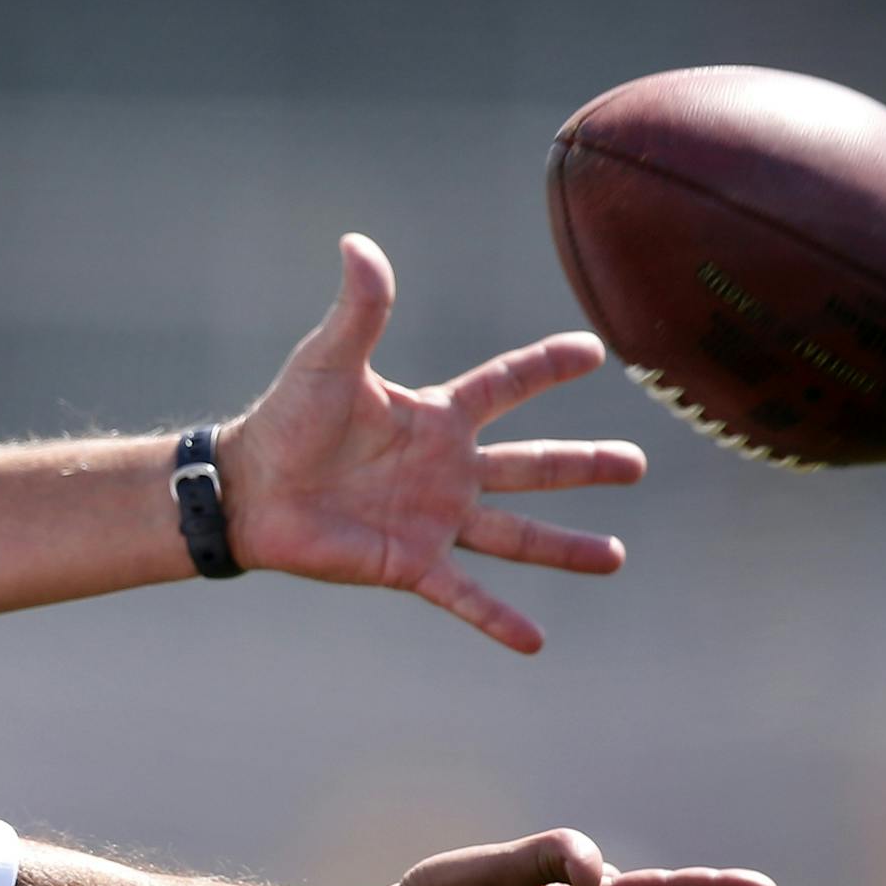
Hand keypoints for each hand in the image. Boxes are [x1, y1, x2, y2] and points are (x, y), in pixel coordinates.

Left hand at [219, 233, 646, 651]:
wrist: (248, 490)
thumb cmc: (285, 419)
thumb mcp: (328, 360)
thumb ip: (359, 309)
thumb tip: (357, 243)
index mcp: (433, 417)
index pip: (505, 386)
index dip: (546, 367)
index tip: (595, 351)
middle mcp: (444, 469)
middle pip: (532, 465)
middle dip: (584, 464)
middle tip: (638, 464)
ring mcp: (432, 519)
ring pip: (515, 536)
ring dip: (564, 547)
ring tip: (615, 556)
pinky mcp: (410, 564)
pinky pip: (464, 594)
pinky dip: (497, 618)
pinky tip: (536, 642)